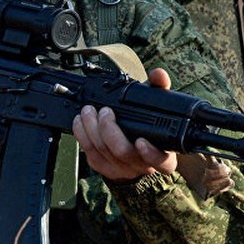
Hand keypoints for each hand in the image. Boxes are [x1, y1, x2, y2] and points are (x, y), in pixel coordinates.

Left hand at [73, 67, 178, 182]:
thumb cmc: (148, 127)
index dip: (151, 153)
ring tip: (87, 111)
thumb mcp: (157, 109)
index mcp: (164, 155)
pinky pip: (90, 154)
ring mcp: (123, 169)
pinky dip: (82, 136)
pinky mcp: (105, 168)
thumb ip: (159, 90)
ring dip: (91, 128)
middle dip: (109, 129)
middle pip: (123, 151)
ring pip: (103, 151)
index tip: (140, 141)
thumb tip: (158, 74)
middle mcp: (143, 165)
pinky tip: (80, 122)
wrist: (135, 151)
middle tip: (104, 111)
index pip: (162, 161)